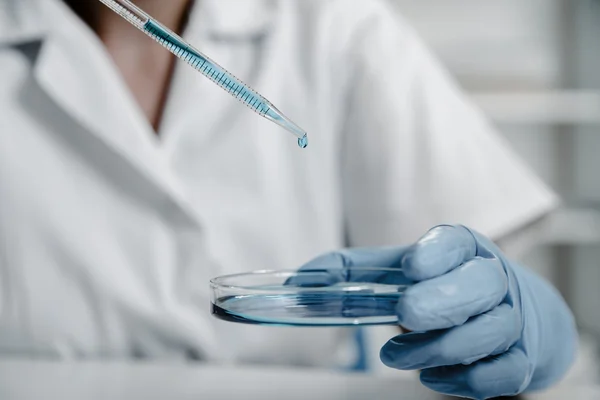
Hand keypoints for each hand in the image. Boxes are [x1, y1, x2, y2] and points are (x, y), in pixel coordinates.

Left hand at [300, 225, 575, 398]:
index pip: (455, 242)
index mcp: (460, 248)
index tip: (410, 266)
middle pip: (481, 285)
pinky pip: (502, 374)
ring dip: (437, 349)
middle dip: (441, 302)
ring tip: (393, 356)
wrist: (500, 309)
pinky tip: (431, 376)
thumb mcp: (398, 271)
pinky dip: (464, 381)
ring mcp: (511, 318)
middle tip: (404, 315)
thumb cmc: (438, 286)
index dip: (435, 254)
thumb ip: (352, 273)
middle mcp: (491, 278)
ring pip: (489, 333)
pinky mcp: (519, 358)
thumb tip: (297, 283)